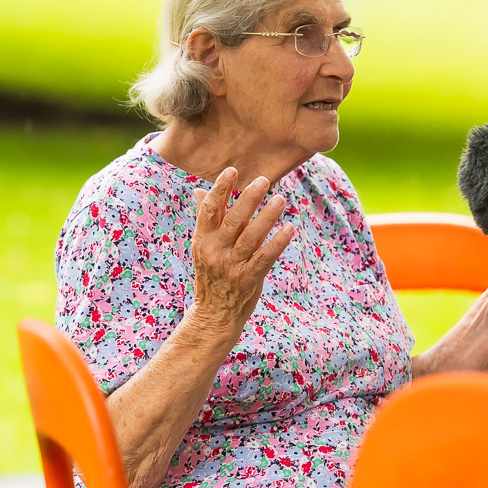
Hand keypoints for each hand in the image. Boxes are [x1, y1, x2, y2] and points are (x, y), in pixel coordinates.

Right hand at [187, 168, 294, 341]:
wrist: (213, 315)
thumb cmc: (211, 275)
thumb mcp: (202, 247)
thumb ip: (206, 219)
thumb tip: (199, 191)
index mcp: (202, 240)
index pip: (209, 210)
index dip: (220, 189)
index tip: (232, 171)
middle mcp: (215, 251)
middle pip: (233, 220)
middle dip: (249, 199)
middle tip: (264, 180)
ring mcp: (232, 266)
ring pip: (251, 237)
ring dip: (267, 217)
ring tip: (281, 199)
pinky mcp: (248, 279)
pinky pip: (265, 258)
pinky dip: (277, 242)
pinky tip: (289, 228)